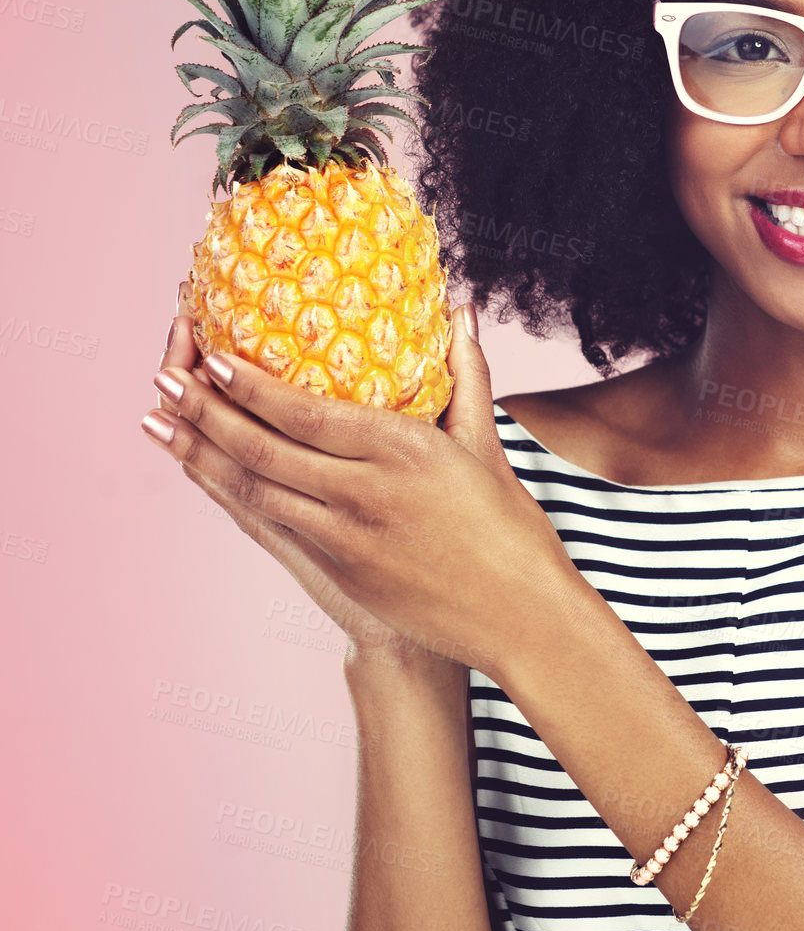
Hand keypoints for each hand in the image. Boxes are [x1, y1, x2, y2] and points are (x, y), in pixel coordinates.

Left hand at [144, 296, 564, 677]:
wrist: (519, 617)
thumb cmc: (511, 529)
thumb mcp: (487, 446)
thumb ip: (467, 376)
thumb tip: (459, 312)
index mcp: (405, 452)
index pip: (307, 413)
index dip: (251, 386)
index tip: (211, 357)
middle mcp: (367, 493)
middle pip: (265, 448)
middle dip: (205, 410)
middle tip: (163, 378)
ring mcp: (347, 538)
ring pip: (255, 489)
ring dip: (200, 452)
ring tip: (158, 421)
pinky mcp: (341, 572)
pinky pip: (269, 523)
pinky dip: (228, 493)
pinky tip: (204, 472)